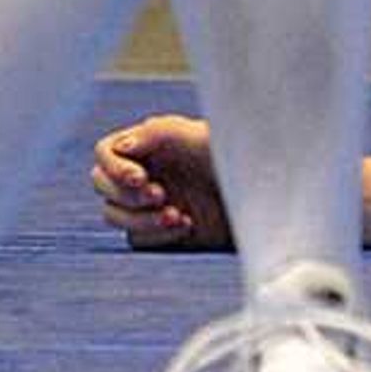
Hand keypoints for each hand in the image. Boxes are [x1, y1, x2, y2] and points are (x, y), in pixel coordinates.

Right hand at [92, 113, 230, 251]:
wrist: (268, 194)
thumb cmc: (236, 155)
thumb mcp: (199, 135)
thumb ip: (158, 132)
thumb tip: (121, 147)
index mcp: (149, 144)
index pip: (105, 154)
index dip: (114, 167)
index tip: (140, 178)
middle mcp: (145, 173)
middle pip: (102, 186)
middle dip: (126, 194)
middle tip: (161, 195)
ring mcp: (150, 204)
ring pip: (114, 215)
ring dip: (139, 218)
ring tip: (175, 215)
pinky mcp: (162, 231)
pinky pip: (138, 239)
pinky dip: (156, 234)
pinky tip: (186, 225)